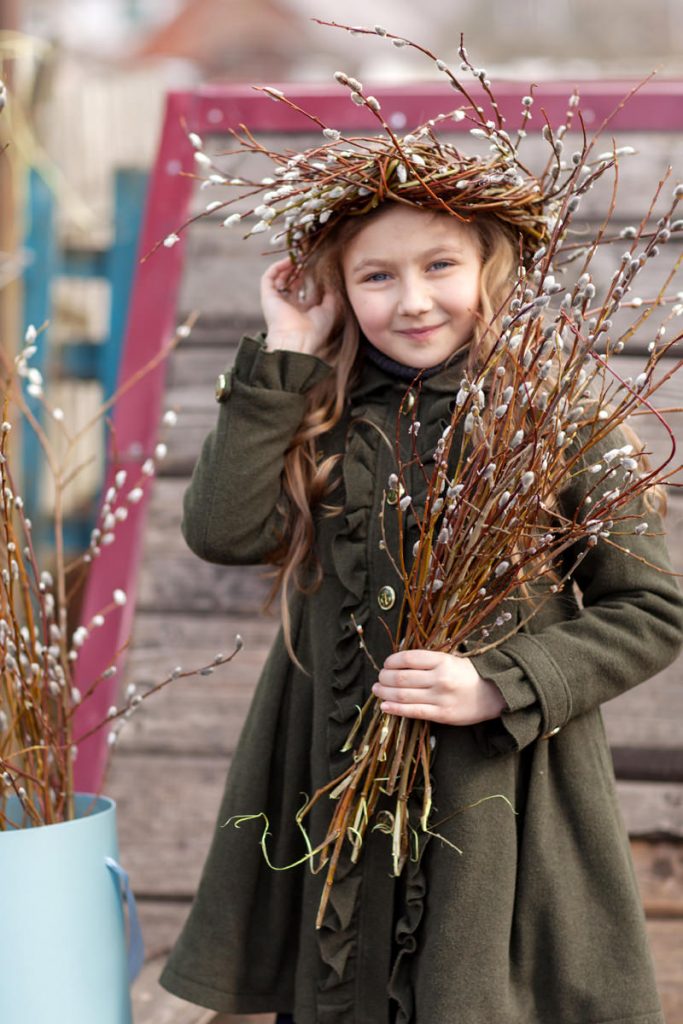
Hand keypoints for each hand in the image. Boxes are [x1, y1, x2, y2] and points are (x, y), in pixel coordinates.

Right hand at [260, 258, 337, 356]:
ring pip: (279, 278)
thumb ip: (331, 296)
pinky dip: (277, 267)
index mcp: (300, 311)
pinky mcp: (267, 297)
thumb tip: (333, 281)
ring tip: (299, 256)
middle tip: (307, 257)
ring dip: (288, 266)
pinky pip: (268, 277)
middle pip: (290, 282)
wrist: (297, 340)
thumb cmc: (314, 331)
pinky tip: (289, 261)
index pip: (302, 290)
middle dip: (298, 269)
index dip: (308, 276)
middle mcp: (287, 305)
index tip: (316, 266)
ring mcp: (276, 301)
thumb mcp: (329, 310)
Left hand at [372, 649, 506, 725]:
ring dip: (385, 692)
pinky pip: (413, 712)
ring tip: (377, 690)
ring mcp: (440, 697)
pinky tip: (385, 706)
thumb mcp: (452, 659)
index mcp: (442, 660)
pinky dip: (395, 709)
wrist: (495, 694)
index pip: (408, 658)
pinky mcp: (441, 715)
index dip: (392, 661)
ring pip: (404, 695)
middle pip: (402, 677)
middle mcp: (440, 678)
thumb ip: (429, 661)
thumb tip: (399, 662)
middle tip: (379, 678)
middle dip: (385, 677)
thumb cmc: (469, 675)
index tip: (386, 664)